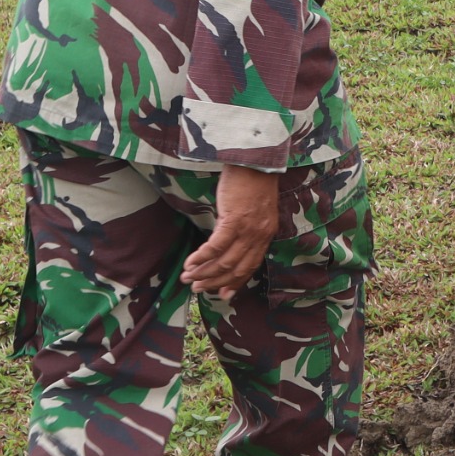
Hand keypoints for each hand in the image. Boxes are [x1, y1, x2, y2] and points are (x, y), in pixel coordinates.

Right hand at [180, 164, 280, 301]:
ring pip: (225, 261)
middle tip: (197, 287)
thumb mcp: (253, 210)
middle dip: (215, 282)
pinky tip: (190, 262)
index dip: (235, 283)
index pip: (251, 266)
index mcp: (265, 235)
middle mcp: (259, 236)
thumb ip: (245, 228)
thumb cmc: (251, 181)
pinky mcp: (234, 220)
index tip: (223, 295)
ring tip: (188, 277)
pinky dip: (201, 258)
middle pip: (237, 269)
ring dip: (204, 272)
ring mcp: (248, 229)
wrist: (255, 160)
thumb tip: (226, 242)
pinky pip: (215, 247)